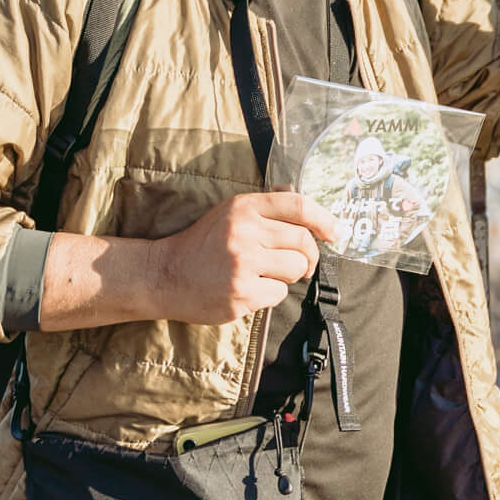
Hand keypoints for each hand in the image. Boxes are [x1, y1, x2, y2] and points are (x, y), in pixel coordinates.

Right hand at [148, 192, 339, 324]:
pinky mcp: (241, 294)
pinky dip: (270, 294)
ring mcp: (242, 265)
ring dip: (288, 276)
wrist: (163, 275)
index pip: (298, 205)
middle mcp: (244, 232)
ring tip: (265, 274)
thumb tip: (312, 217)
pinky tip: (248, 289)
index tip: (336, 232)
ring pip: (295, 269)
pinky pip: (278, 294)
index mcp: (243, 208)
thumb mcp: (230, 215)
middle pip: (303, 241)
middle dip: (309, 256)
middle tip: (302, 264)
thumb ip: (266, 212)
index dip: (324, 219)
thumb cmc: (203, 245)